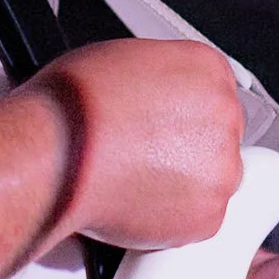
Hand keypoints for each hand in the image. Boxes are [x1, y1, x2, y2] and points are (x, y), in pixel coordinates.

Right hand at [25, 37, 243, 250]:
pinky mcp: (209, 214)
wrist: (54, 153)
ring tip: (135, 180)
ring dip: (183, 185)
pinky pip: (200, 221)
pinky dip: (173, 220)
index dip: (184, 114)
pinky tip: (138, 202)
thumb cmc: (72, 105)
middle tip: (145, 156)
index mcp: (207, 68)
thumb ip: (157, 79)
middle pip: (219, 138)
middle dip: (188, 150)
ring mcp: (221, 166)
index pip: (215, 94)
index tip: (164, 127)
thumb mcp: (120, 57)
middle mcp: (224, 114)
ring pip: (212, 181)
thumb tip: (155, 96)